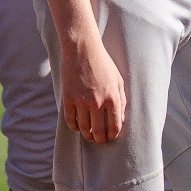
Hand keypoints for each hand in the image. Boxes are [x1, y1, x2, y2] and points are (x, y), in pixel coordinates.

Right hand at [60, 25, 129, 142]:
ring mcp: (81, 101)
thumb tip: (121, 118)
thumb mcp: (119, 79)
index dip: (113, 135)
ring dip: (87, 134)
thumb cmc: (103, 63)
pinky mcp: (68, 98)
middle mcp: (97, 102)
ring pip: (84, 128)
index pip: (115, 126)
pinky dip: (74, 127)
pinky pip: (70, 120)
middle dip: (100, 139)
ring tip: (88, 135)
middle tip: (99, 140)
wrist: (82, 50)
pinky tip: (77, 126)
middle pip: (98, 131)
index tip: (111, 137)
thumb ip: (122, 99)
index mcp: (113, 98)